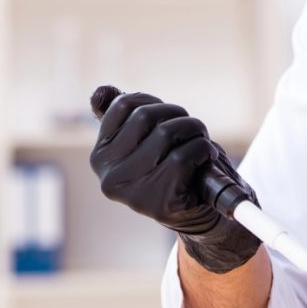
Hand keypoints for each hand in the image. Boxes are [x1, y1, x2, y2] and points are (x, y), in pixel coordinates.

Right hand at [89, 86, 260, 273]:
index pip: (123, 106)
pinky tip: (206, 160)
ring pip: (166, 134)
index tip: (171, 117)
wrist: (203, 215)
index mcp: (101, 158)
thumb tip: (100, 92)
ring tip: (201, 142)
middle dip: (178, 115)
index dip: (155, 102)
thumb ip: (122, 118)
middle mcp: (109, 177)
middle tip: (194, 129)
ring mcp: (132, 192)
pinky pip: (183, 157)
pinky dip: (203, 151)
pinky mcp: (158, 203)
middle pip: (146, 116)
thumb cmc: (176, 171)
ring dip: (194, 130)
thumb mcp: (146, 141)